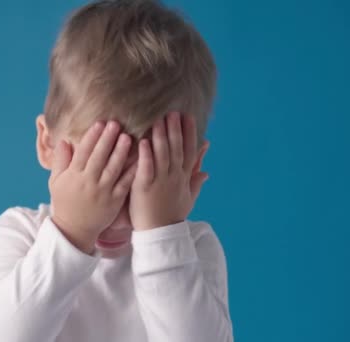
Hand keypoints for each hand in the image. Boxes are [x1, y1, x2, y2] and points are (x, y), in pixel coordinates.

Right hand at [49, 120, 137, 252]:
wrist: (74, 229)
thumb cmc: (65, 202)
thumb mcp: (56, 182)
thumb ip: (60, 161)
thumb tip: (63, 140)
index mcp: (74, 176)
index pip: (83, 152)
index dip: (92, 137)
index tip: (99, 123)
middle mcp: (89, 182)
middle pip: (99, 157)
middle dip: (107, 139)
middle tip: (116, 123)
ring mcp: (103, 192)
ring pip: (113, 168)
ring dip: (121, 152)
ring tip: (127, 137)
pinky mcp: (115, 200)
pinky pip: (125, 183)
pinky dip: (132, 171)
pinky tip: (139, 158)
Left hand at [129, 112, 209, 230]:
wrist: (159, 234)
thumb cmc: (172, 215)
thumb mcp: (188, 198)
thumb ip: (195, 182)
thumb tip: (207, 172)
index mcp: (183, 177)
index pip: (189, 150)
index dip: (189, 133)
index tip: (188, 117)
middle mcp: (174, 177)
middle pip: (176, 148)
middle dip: (175, 129)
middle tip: (172, 112)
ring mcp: (159, 181)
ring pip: (162, 155)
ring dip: (160, 137)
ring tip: (158, 120)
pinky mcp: (144, 187)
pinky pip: (146, 168)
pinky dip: (145, 155)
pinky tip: (143, 141)